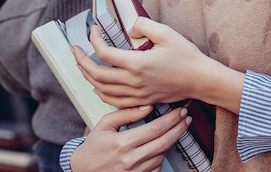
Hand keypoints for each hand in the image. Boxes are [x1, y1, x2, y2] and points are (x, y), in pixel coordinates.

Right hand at [70, 105, 188, 171]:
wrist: (83, 171)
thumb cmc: (94, 146)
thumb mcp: (104, 125)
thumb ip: (125, 113)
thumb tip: (147, 106)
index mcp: (122, 143)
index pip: (155, 129)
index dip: (171, 119)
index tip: (180, 111)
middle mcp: (130, 160)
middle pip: (164, 142)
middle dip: (179, 128)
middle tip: (187, 118)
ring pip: (162, 154)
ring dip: (172, 141)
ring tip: (177, 128)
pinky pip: (157, 167)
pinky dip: (162, 155)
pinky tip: (163, 145)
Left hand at [74, 20, 218, 108]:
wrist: (200, 80)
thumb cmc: (186, 56)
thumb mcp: (166, 33)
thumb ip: (143, 25)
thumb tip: (128, 29)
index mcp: (137, 63)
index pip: (104, 54)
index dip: (93, 40)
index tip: (93, 30)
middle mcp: (134, 81)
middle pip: (96, 74)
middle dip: (80, 61)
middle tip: (74, 49)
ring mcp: (136, 94)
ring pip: (102, 90)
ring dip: (88, 77)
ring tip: (81, 65)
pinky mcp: (141, 100)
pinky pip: (114, 101)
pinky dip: (101, 93)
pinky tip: (98, 87)